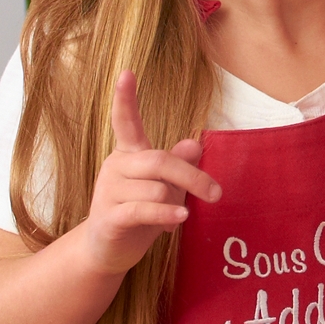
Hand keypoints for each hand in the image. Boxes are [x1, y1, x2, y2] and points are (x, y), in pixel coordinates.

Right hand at [82, 71, 219, 274]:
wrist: (109, 250)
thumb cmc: (142, 211)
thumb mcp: (166, 186)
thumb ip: (179, 164)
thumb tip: (195, 143)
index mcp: (129, 154)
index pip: (125, 121)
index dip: (125, 98)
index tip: (126, 72)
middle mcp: (115, 167)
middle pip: (161, 161)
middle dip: (192, 177)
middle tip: (217, 193)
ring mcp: (107, 191)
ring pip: (155, 189)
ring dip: (175, 203)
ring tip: (174, 216)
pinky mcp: (108, 217)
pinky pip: (144, 210)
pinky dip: (166, 213)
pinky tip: (179, 219)